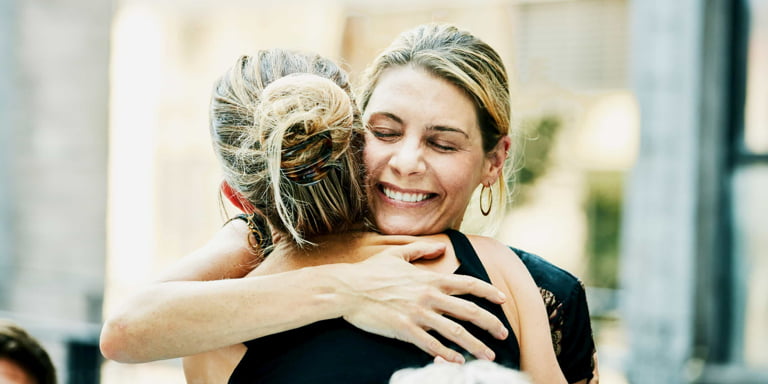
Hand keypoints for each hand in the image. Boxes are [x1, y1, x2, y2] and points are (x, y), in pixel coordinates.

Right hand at [336, 241, 508, 363]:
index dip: (488, 292)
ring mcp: (418, 313)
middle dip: (491, 324)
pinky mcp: (405, 329)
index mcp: (429, 278)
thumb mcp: (397, 254)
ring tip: (489, 356)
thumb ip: (421, 250)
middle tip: (504, 335)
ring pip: (455, 331)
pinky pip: (431, 344)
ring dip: (475, 345)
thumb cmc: (370, 271)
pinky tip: (457, 362)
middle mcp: (429, 296)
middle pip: (469, 311)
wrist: (347, 288)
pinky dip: (447, 354)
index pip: (467, 284)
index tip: (502, 299)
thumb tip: (441, 247)